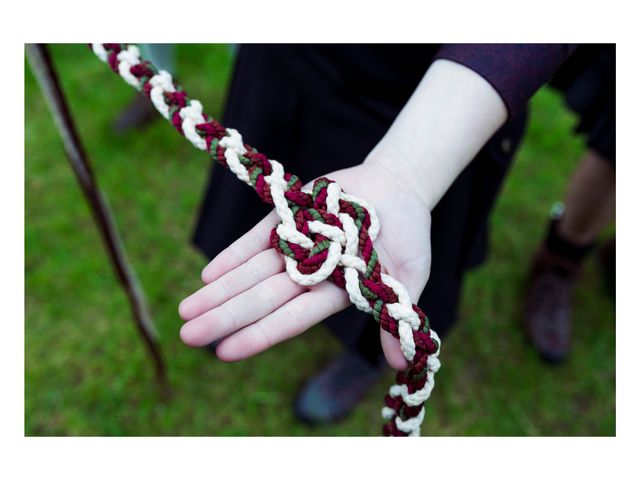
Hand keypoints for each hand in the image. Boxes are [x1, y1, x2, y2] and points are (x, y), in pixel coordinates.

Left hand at [178, 161, 431, 369]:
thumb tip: (398, 363)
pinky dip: (234, 255)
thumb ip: (398, 316)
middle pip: (262, 299)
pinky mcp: (289, 216)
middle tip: (187, 335)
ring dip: (220, 290)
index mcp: (335, 293)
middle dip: (225, 317)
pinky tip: (208, 274)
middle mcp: (309, 273)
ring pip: (252, 272)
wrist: (398, 186)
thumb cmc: (409, 236)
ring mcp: (296, 245)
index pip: (292, 319)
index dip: (260, 335)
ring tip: (186, 310)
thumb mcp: (410, 277)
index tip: (224, 352)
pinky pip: (257, 238)